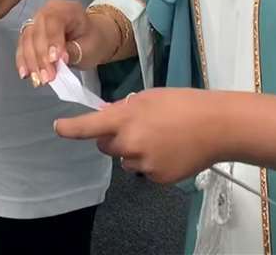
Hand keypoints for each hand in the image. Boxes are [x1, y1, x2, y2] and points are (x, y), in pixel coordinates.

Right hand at [16, 0, 122, 85]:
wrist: (91, 38)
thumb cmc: (93, 42)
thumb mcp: (90, 47)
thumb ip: (73, 51)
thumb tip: (57, 60)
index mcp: (68, 9)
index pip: (53, 21)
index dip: (52, 41)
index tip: (55, 60)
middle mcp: (48, 10)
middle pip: (37, 30)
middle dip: (40, 56)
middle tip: (47, 77)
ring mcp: (37, 20)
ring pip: (27, 39)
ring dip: (31, 61)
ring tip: (38, 79)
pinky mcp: (31, 32)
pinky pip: (23, 45)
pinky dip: (23, 60)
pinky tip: (26, 74)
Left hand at [55, 88, 218, 184]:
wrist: (217, 126)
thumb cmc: (183, 104)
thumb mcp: (149, 97)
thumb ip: (125, 108)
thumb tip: (108, 116)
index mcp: (125, 117)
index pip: (89, 126)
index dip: (71, 128)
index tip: (58, 128)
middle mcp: (130, 143)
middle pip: (105, 145)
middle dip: (114, 138)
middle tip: (137, 127)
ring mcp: (143, 163)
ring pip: (125, 159)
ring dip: (134, 151)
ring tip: (160, 138)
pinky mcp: (157, 177)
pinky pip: (144, 170)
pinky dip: (151, 162)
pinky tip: (170, 150)